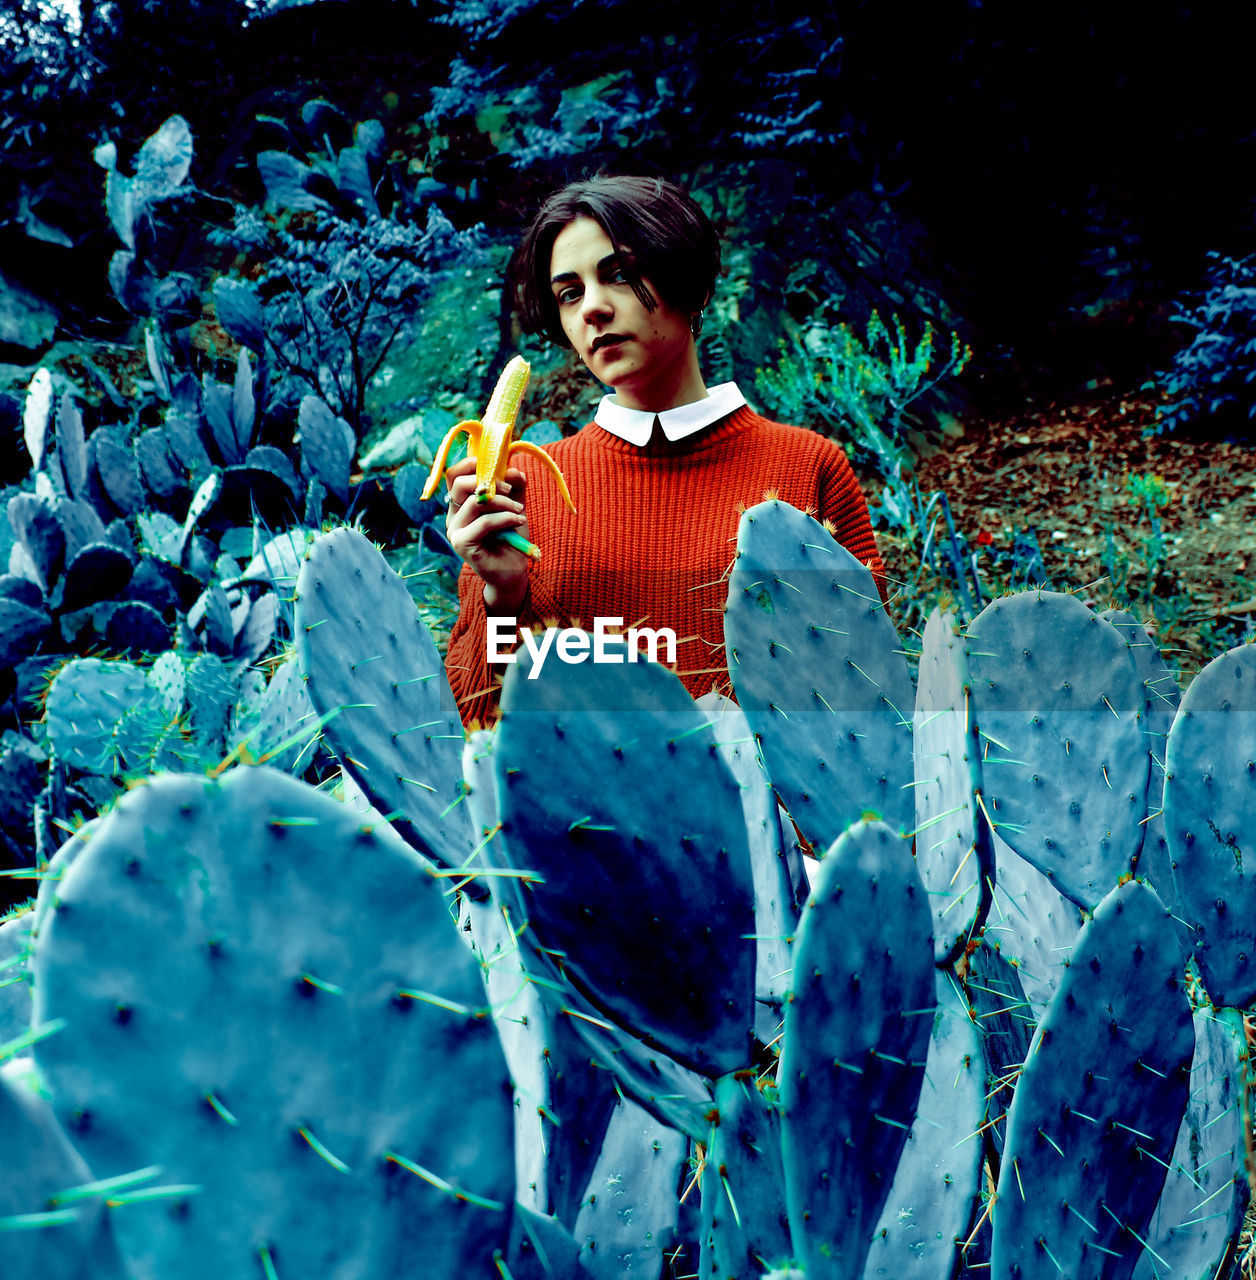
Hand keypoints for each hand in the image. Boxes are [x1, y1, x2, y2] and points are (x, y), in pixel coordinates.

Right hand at [444, 457, 530, 613]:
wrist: (513, 571)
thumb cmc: (510, 538)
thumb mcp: (514, 506)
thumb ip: (513, 487)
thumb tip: (514, 469)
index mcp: (460, 504)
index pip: (454, 475)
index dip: (470, 464)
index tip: (495, 466)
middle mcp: (453, 516)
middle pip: (458, 483)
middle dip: (489, 482)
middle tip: (510, 490)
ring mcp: (455, 530)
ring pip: (475, 503)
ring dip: (503, 503)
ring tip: (520, 511)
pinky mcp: (462, 544)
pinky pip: (483, 522)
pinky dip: (504, 518)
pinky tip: (518, 521)